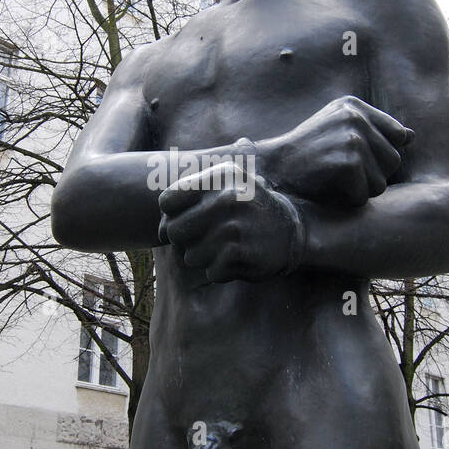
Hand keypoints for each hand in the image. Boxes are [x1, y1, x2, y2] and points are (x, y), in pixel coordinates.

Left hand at [158, 161, 305, 282]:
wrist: (291, 232)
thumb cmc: (247, 208)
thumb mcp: (228, 182)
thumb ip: (190, 193)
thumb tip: (157, 225)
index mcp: (219, 176)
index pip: (167, 201)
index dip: (171, 216)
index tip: (185, 220)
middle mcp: (226, 198)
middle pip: (174, 231)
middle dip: (186, 240)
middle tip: (207, 238)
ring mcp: (233, 227)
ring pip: (190, 256)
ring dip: (205, 258)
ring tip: (226, 247)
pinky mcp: (240, 253)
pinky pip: (210, 272)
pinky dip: (222, 271)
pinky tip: (238, 258)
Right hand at [253, 96, 412, 206]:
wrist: (269, 170)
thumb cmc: (304, 156)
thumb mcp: (336, 132)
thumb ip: (373, 131)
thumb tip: (411, 136)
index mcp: (354, 106)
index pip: (397, 136)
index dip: (378, 156)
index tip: (351, 159)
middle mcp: (356, 117)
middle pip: (394, 161)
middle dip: (372, 175)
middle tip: (339, 173)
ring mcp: (353, 138)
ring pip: (382, 181)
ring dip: (360, 190)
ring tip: (333, 180)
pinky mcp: (348, 162)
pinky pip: (365, 195)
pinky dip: (347, 200)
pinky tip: (327, 189)